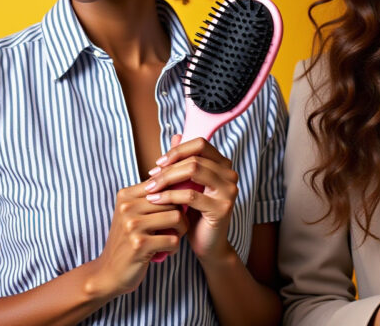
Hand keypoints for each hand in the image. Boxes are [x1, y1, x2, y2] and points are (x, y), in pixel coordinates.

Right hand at [85, 181, 187, 297]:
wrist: (109, 273)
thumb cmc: (129, 241)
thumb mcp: (134, 215)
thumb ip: (152, 198)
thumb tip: (181, 180)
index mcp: (125, 196)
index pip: (162, 184)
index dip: (176, 195)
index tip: (178, 208)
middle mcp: (127, 207)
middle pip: (172, 201)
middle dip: (181, 216)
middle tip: (176, 229)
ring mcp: (132, 225)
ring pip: (176, 217)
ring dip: (180, 231)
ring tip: (172, 239)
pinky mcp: (140, 244)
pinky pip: (173, 240)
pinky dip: (174, 248)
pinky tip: (166, 252)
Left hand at [147, 135, 239, 262]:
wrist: (207, 245)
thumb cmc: (196, 214)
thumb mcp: (187, 185)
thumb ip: (183, 162)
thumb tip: (176, 135)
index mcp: (222, 165)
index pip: (200, 144)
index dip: (177, 151)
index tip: (158, 163)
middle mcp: (229, 174)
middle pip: (195, 157)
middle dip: (168, 167)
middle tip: (150, 178)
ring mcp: (229, 190)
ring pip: (193, 171)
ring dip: (167, 179)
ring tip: (150, 189)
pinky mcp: (222, 208)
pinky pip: (190, 195)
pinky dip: (169, 196)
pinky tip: (156, 200)